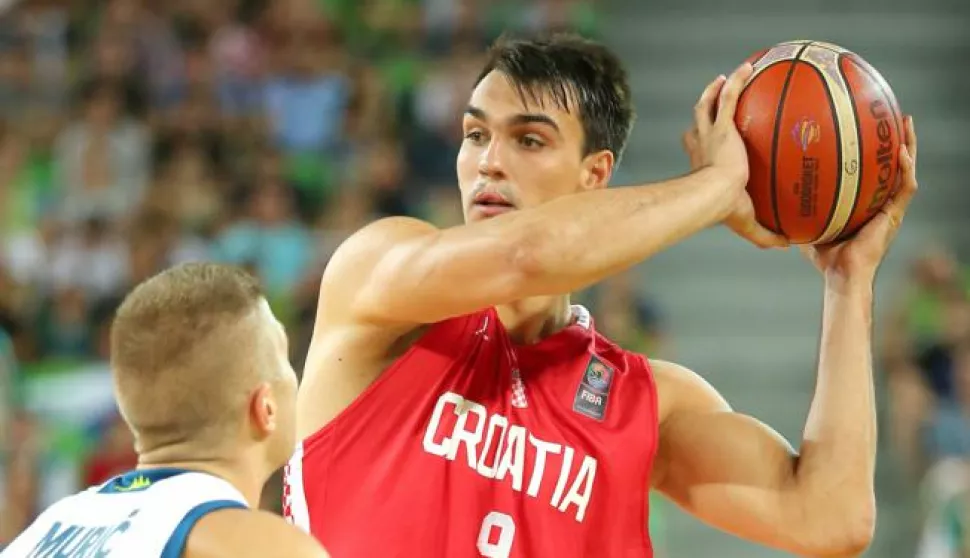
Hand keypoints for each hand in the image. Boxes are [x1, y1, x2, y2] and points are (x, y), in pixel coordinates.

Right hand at [683, 65, 788, 248]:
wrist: (713, 196)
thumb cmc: (724, 210)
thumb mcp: (748, 224)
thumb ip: (767, 234)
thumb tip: (788, 244)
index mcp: (703, 164)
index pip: (697, 147)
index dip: (698, 141)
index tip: (704, 137)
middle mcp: (701, 145)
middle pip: (698, 122)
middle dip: (704, 110)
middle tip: (713, 101)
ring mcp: (710, 134)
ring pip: (708, 104)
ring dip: (715, 90)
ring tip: (726, 77)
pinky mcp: (722, 127)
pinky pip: (729, 97)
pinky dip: (735, 81)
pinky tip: (747, 67)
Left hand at [801, 116, 918, 283]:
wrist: (841, 275)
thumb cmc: (824, 256)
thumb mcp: (807, 223)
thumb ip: (795, 207)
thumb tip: (770, 191)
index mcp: (865, 201)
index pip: (871, 169)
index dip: (872, 148)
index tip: (867, 125)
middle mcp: (880, 201)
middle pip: (891, 163)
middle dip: (894, 138)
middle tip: (892, 114)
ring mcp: (890, 208)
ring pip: (905, 170)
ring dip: (909, 146)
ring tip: (906, 123)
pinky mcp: (895, 216)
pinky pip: (905, 188)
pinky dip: (906, 169)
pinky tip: (902, 152)